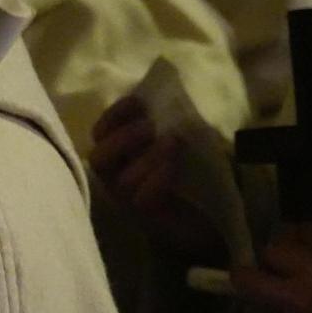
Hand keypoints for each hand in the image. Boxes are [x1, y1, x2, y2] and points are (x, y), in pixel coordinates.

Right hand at [89, 95, 224, 259]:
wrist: (213, 213)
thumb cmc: (192, 171)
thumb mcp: (178, 140)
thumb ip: (164, 122)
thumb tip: (162, 94)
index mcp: (120, 154)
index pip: (102, 132)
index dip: (115, 115)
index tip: (138, 102)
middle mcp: (117, 177)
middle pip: (98, 158)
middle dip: (122, 139)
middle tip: (149, 127)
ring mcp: (128, 200)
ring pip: (121, 179)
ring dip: (146, 157)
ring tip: (171, 143)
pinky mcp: (146, 217)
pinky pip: (141, 199)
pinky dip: (156, 180)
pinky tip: (172, 168)